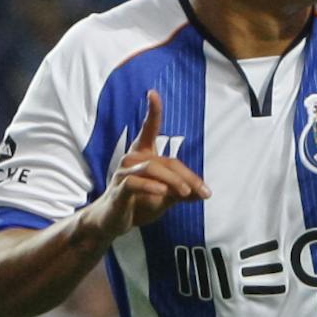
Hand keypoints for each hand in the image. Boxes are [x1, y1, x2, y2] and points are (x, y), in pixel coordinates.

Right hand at [78, 90, 208, 246]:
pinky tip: (163, 194)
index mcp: (143, 156)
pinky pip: (135, 182)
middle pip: (166, 161)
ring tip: (186, 194)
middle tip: (204, 193)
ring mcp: (123, 173)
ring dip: (173, 181)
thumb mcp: (165, 198)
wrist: (111, 223)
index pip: (148, 129)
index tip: (152, 93)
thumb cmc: (137, 204)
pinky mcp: (118, 189)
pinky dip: (152, 187)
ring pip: (152, 168)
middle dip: (188, 177)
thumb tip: (205, 193)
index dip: (152, 111)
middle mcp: (132, 159)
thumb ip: (183, 192)